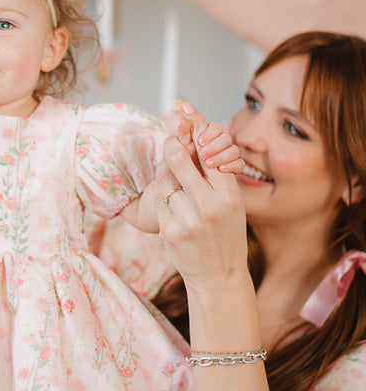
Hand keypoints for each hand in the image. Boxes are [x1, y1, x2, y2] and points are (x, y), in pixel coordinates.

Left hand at [155, 131, 246, 294]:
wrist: (219, 277)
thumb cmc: (226, 236)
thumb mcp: (233, 205)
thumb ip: (217, 177)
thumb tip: (197, 141)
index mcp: (229, 195)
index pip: (208, 152)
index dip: (196, 131)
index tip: (186, 113)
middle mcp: (208, 205)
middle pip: (178, 159)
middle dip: (172, 145)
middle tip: (171, 142)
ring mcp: (186, 219)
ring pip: (164, 179)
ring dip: (166, 175)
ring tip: (176, 183)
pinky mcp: (168, 231)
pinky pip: (157, 201)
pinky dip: (162, 197)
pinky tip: (172, 204)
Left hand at [177, 103, 242, 174]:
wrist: (189, 185)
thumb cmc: (185, 162)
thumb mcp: (182, 146)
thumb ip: (184, 131)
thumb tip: (183, 117)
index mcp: (210, 135)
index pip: (216, 126)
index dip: (210, 132)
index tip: (200, 141)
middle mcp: (221, 143)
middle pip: (226, 137)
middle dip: (214, 145)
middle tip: (202, 154)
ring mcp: (228, 155)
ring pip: (234, 150)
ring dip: (222, 156)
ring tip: (208, 163)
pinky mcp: (233, 168)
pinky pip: (239, 164)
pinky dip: (232, 165)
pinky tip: (222, 169)